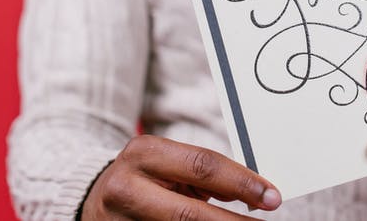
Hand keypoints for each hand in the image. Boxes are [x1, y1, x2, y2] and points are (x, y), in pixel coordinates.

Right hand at [81, 135, 281, 219]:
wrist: (95, 200)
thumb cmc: (145, 179)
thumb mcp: (168, 166)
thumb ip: (204, 175)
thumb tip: (255, 192)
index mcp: (144, 152)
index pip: (203, 166)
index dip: (243, 183)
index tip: (272, 197)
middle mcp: (127, 186)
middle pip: (190, 214)